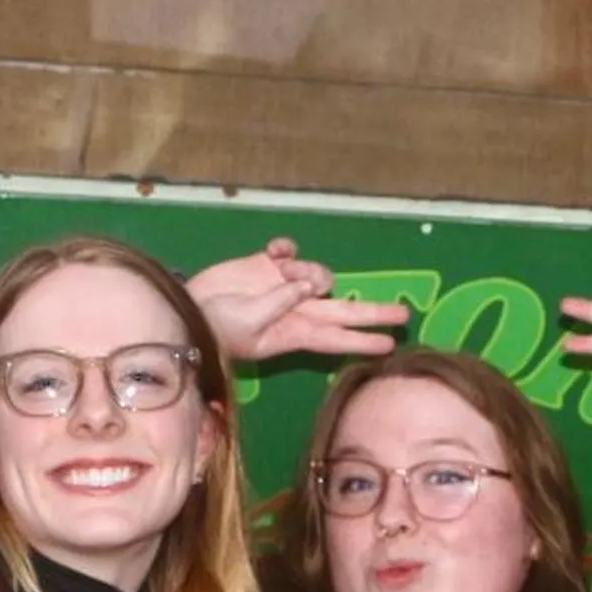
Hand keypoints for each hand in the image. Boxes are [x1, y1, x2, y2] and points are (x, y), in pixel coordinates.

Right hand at [186, 237, 409, 362]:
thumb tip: (308, 284)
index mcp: (295, 332)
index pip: (336, 336)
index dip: (362, 338)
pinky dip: (288, 248)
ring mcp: (285, 287)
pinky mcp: (268, 266)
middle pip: (343, 309)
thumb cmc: (216, 328)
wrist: (188, 308)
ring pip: (319, 274)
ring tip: (284, 271)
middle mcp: (298, 310)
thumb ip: (280, 302)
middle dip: (373, 311)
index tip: (390, 343)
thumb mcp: (249, 323)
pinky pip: (291, 252)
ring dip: (308, 270)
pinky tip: (275, 251)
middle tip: (404, 312)